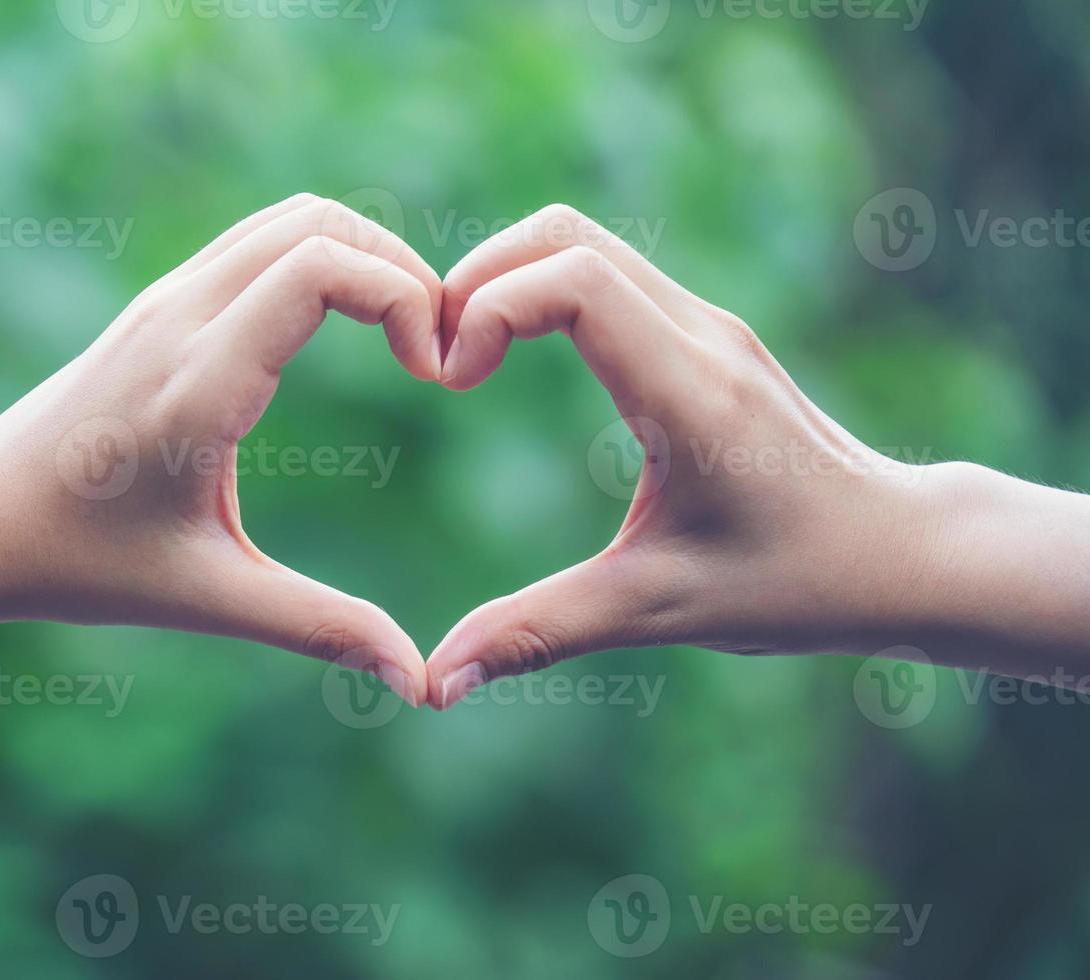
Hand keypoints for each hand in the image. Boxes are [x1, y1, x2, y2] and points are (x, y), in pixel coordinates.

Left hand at [0, 194, 441, 704]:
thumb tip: (416, 682)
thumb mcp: (209, 599)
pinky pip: (260, 243)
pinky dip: (324, 261)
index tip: (433, 374)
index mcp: (200, 385)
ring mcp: (167, 301)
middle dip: (405, 271)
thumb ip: (321, 628)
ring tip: (406, 335)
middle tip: (437, 350)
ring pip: (291, 219)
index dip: (405, 298)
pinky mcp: (162, 304)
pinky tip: (348, 330)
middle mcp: (181, 320)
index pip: (321, 268)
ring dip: (366, 257)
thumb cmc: (83, 565)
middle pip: (321, 223)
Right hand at [425, 204, 1089, 707]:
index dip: (490, 307)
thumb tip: (436, 685)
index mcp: (691, 392)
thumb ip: (539, 633)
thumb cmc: (795, 584)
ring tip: (462, 360)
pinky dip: (539, 293)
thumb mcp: (657, 610)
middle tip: (436, 361)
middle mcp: (700, 335)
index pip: (575, 280)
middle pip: (565, 235)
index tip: (453, 380)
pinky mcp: (702, 335)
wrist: (897, 551)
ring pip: (582, 243)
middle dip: (478, 280)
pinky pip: (604, 275)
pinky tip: (512, 360)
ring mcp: (706, 326)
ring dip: (506, 281)